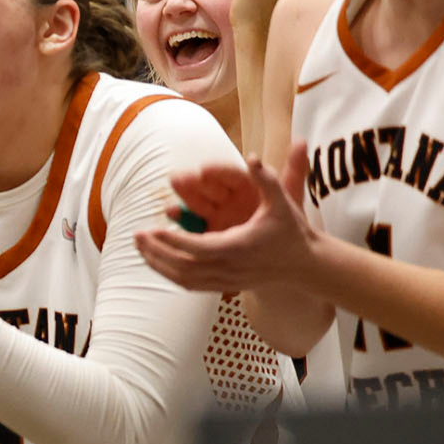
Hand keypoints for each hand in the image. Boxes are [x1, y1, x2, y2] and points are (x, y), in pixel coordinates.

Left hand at [133, 143, 320, 292]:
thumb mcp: (282, 202)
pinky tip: (156, 263)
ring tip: (140, 248)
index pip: (200, 247)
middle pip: (185, 266)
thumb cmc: (292, 231)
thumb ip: (266, 179)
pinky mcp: (226, 286)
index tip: (154, 230)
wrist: (307, 265)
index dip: (175, 240)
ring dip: (159, 264)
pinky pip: (192, 286)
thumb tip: (252, 157)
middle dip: (158, 252)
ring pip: (185, 279)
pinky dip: (171, 276)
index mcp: (240, 246)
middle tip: (136, 236)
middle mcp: (231, 267)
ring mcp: (228, 280)